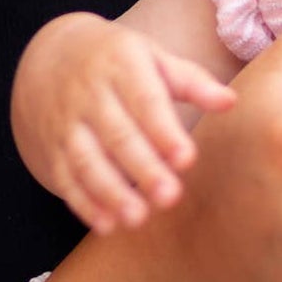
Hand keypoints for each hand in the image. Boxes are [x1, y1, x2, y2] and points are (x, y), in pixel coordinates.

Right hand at [12, 11, 233, 232]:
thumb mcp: (152, 57)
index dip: (164, 131)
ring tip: (137, 218)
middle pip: (117, 134)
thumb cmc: (117, 61)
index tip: (187, 159)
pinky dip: (83, 203)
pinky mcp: (51, 148)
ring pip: (86, 160)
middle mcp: (90, 94)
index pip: (145, 100)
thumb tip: (230, 102)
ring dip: (111, 192)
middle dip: (143, 168)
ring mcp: (67, 122)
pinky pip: (65, 178)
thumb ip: (191, 81)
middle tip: (170, 197)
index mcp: (121, 64)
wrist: (50, 56)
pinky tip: (107, 224)